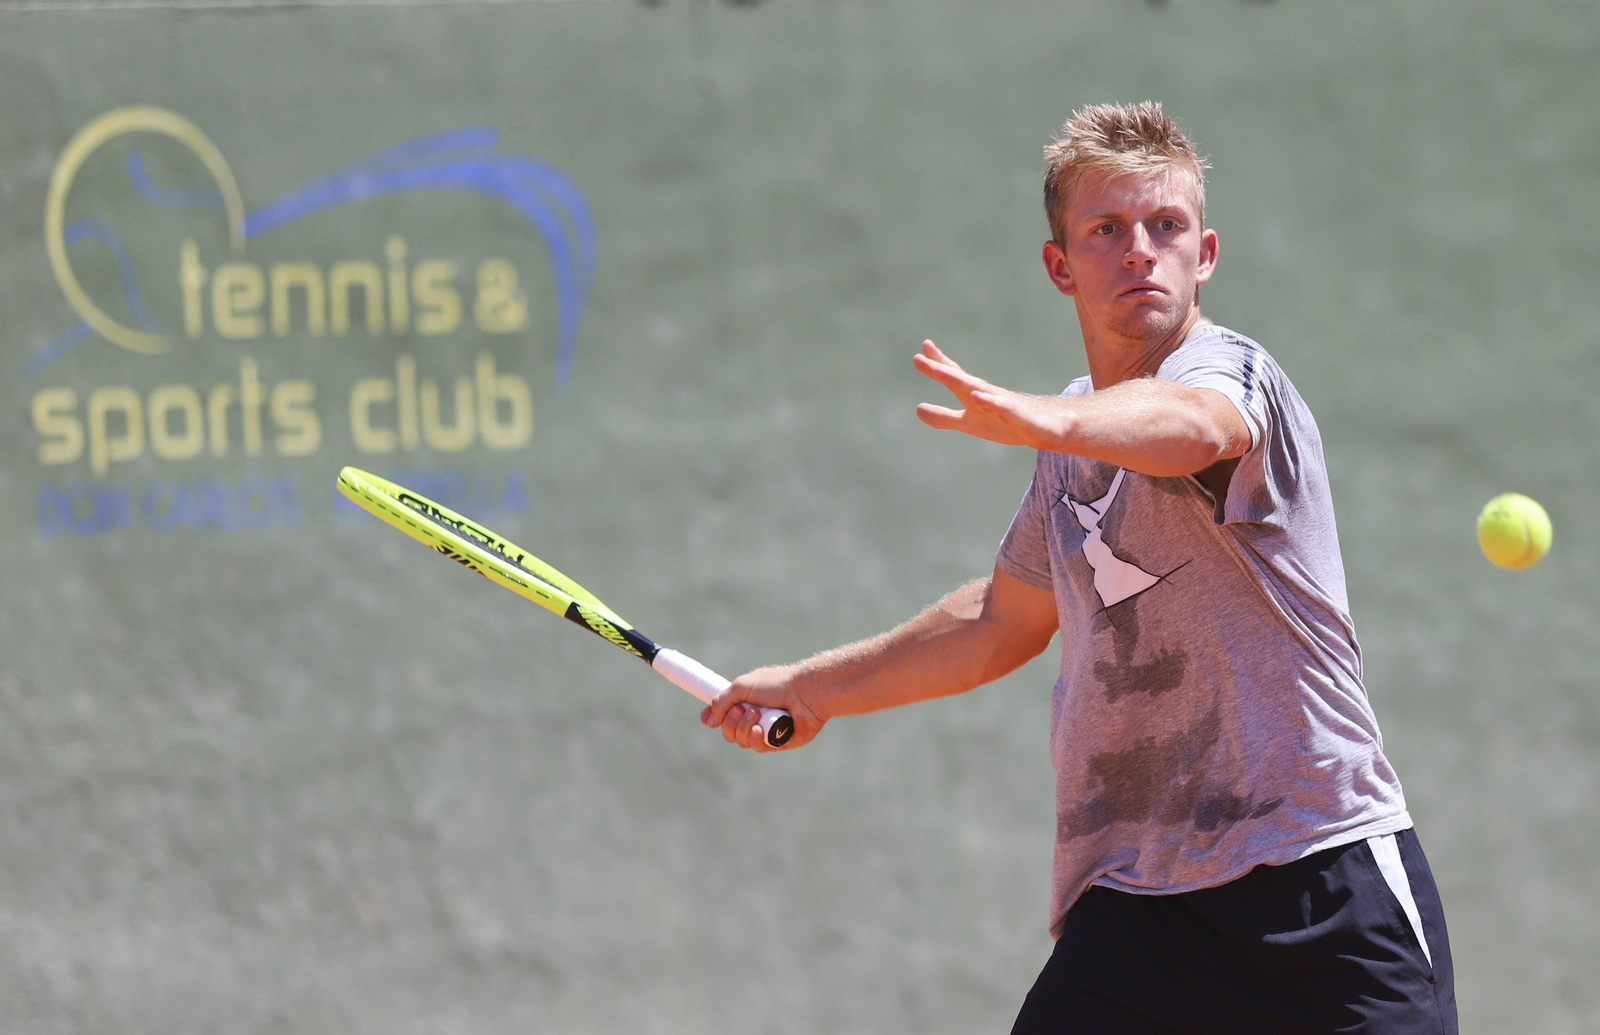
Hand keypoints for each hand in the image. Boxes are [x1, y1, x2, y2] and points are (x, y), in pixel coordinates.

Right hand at [700, 664, 826, 751]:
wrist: (805, 693)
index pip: (724, 714)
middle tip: (744, 709)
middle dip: (731, 722)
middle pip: (729, 731)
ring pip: (741, 741)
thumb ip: (721, 701)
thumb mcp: (742, 686)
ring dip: (744, 728)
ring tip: (757, 714)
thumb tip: (708, 721)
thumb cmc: (776, 685)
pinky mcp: (777, 742)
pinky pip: (757, 747)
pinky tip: (761, 729)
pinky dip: (756, 738)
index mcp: (747, 701)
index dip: (714, 718)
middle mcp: (755, 717)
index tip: (709, 719)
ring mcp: (765, 730)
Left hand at [913, 340, 1069, 449]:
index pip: (955, 376)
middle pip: (961, 380)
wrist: (1048, 427)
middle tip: (919, 357)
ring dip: (960, 381)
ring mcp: (1004, 404)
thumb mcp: (970, 423)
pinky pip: (1005, 409)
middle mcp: (988, 394)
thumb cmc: (1007, 421)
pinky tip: (977, 397)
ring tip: (941, 373)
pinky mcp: (1020, 418)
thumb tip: (917, 410)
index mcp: (975, 395)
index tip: (923, 346)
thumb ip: (944, 417)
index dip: (938, 363)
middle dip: (941, 369)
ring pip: (981, 391)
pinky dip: (991, 402)